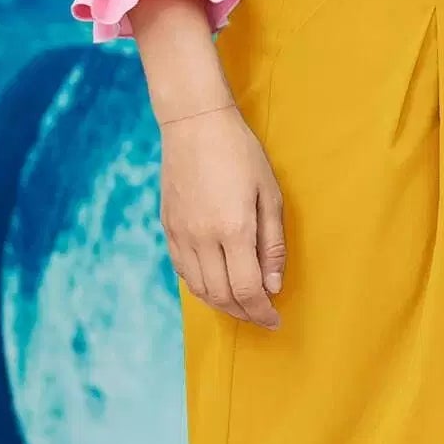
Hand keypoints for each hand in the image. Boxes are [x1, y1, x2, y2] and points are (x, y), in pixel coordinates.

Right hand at [160, 104, 285, 328]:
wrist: (194, 123)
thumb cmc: (240, 153)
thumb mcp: (269, 195)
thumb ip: (272, 245)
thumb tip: (272, 286)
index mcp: (233, 230)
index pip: (247, 290)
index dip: (262, 313)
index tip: (274, 320)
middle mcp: (203, 238)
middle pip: (222, 296)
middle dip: (244, 313)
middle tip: (261, 315)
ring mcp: (182, 235)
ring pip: (200, 289)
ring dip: (223, 305)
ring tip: (241, 305)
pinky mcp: (169, 228)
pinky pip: (183, 272)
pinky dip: (201, 287)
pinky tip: (216, 285)